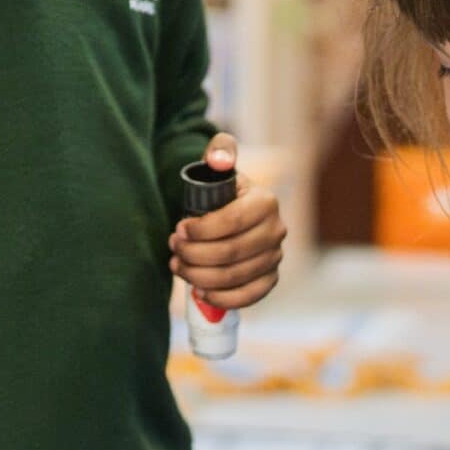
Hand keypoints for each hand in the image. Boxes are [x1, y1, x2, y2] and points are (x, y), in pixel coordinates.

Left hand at [171, 134, 285, 309]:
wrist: (228, 211)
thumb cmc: (219, 188)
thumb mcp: (217, 164)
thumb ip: (219, 151)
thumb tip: (220, 160)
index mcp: (266, 201)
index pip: (232, 221)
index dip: (201, 230)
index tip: (178, 229)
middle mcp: (277, 230)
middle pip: (231, 252)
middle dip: (194, 254)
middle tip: (173, 248)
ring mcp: (276, 257)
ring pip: (235, 276)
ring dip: (200, 275)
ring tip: (178, 265)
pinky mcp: (270, 279)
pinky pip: (248, 296)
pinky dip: (222, 298)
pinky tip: (199, 291)